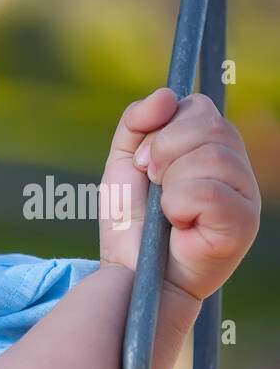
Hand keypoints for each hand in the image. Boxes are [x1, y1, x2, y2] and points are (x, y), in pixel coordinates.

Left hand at [99, 87, 260, 300]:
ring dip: (170, 184)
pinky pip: (209, 192)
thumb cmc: (132, 223)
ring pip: (210, 157)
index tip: (144, 163)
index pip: (199, 107)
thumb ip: (136, 124)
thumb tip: (165, 95)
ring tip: (165, 211)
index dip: (163, 130)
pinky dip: (179, 206)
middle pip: (207, 126)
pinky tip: (177, 225)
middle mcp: (236, 166)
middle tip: (152, 185)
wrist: (130, 273)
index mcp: (212, 146)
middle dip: (163, 154)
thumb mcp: (123, 165)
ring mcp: (245, 195)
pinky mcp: (243, 224)